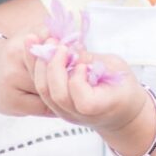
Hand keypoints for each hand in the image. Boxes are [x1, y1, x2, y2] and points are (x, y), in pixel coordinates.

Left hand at [28, 38, 152, 145]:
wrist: (120, 112)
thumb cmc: (122, 87)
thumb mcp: (116, 68)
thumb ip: (93, 59)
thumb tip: (69, 48)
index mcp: (100, 107)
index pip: (82, 101)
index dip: (78, 81)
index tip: (83, 64)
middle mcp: (79, 114)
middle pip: (57, 95)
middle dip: (53, 66)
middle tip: (56, 44)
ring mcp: (64, 112)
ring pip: (44, 91)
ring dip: (38, 64)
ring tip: (38, 41)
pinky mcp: (55, 106)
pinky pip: (41, 87)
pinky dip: (35, 66)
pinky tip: (33, 46)